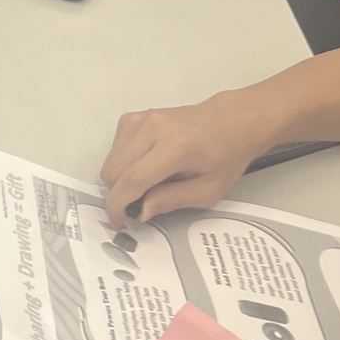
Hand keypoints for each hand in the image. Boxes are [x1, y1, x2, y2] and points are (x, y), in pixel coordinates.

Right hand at [100, 92, 277, 227]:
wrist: (229, 123)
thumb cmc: (224, 156)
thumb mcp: (208, 191)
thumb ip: (172, 201)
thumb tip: (142, 210)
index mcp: (176, 147)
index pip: (132, 179)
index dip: (118, 205)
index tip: (118, 220)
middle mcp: (153, 129)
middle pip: (113, 170)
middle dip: (120, 194)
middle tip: (140, 204)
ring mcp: (140, 120)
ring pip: (110, 161)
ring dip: (120, 179)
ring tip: (148, 182)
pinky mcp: (132, 118)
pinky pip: (113, 149)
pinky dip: (121, 163)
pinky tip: (144, 164)